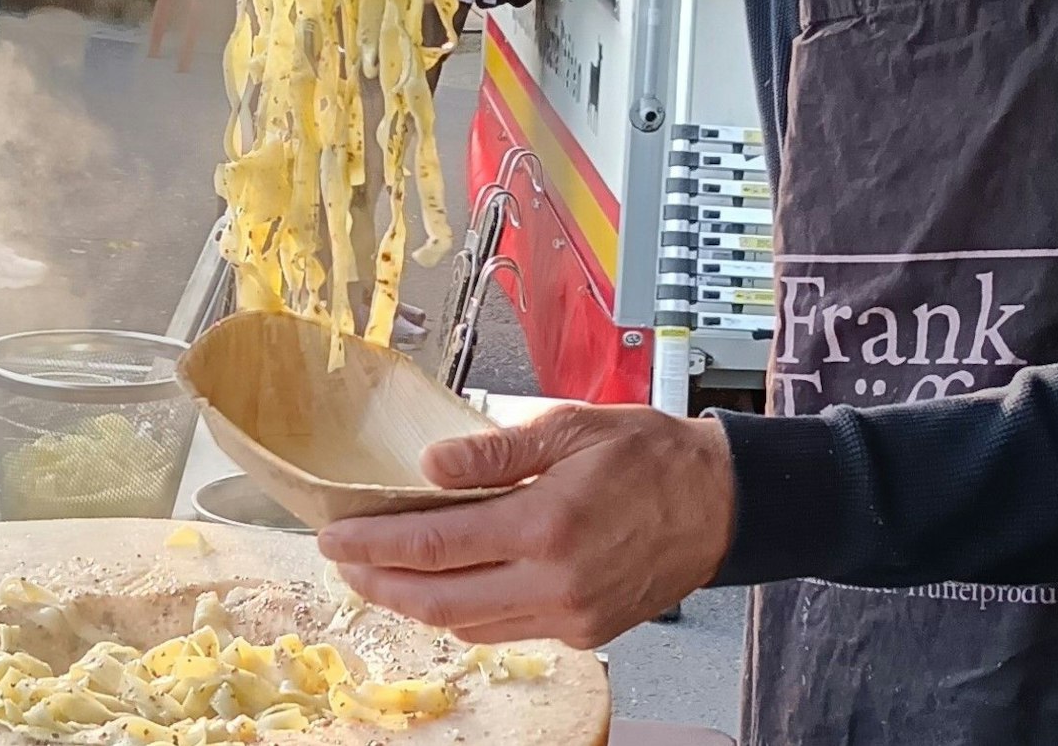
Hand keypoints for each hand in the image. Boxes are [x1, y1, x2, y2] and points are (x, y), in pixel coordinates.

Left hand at [318, 403, 736, 648]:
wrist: (722, 503)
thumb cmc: (653, 454)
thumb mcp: (573, 426)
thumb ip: (497, 449)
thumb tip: (431, 467)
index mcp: (546, 524)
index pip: (435, 544)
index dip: (375, 544)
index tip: (335, 536)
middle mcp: (554, 582)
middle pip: (439, 599)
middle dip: (379, 584)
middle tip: (342, 564)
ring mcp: (570, 614)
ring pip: (468, 624)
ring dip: (416, 604)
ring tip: (383, 575)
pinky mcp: (585, 631)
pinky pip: (505, 630)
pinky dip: (464, 614)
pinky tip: (447, 589)